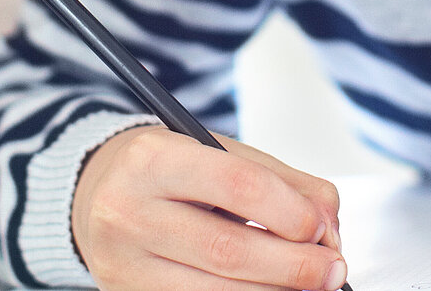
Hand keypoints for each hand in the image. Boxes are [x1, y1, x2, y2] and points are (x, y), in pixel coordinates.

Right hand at [73, 126, 347, 290]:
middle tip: (333, 269)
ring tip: (308, 284)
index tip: (322, 228)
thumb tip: (329, 225)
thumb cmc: (169, 173)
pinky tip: (267, 290)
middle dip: (294, 267)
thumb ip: (280, 181)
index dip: (290, 212)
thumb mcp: (218, 153)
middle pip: (228, 250)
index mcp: (152, 158)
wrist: (97, 195)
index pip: (236, 185)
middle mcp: (127, 211)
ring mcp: (122, 264)